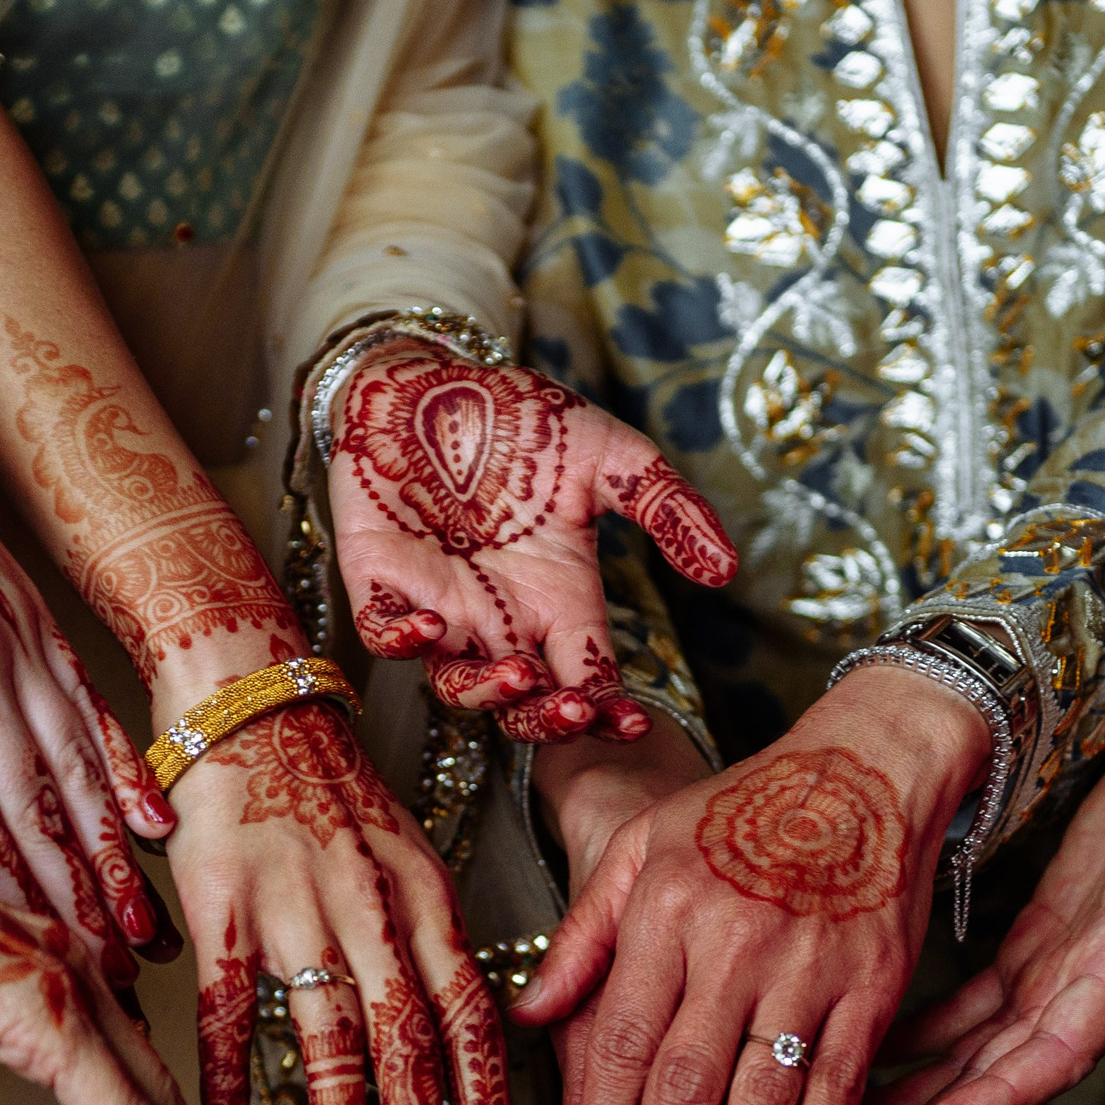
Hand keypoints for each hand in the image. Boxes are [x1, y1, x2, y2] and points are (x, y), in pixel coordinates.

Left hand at [0, 314, 177, 987]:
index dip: (1, 899)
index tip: (34, 968)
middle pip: (33, 809)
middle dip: (74, 904)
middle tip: (111, 984)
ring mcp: (13, 639)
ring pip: (74, 769)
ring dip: (110, 857)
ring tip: (143, 931)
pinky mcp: (31, 614)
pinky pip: (90, 708)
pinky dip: (124, 771)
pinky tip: (152, 823)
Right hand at [170, 697, 514, 1104]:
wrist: (249, 700)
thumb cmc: (328, 785)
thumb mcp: (404, 854)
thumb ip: (425, 939)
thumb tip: (456, 1035)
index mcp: (423, 896)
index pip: (471, 1013)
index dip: (486, 1099)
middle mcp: (371, 904)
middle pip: (410, 1038)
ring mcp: (296, 902)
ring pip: (330, 1030)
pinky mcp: (223, 898)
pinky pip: (229, 1002)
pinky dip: (232, 1072)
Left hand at [329, 343, 737, 743]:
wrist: (433, 380)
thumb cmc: (522, 421)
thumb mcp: (608, 456)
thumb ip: (666, 508)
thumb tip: (724, 568)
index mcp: (559, 599)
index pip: (588, 678)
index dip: (607, 712)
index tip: (630, 724)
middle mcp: (501, 618)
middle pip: (526, 703)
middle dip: (549, 720)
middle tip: (574, 712)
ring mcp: (440, 605)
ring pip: (457, 683)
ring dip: (487, 693)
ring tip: (517, 676)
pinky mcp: (379, 580)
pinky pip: (384, 632)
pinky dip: (403, 639)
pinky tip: (433, 626)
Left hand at [508, 667, 988, 1104]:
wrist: (867, 766)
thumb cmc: (741, 812)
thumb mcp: (642, 848)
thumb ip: (583, 935)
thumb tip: (529, 1015)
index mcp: (668, 910)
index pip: (628, 1041)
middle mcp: (736, 942)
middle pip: (691, 1085)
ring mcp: (811, 968)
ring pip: (765, 1099)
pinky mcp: (873, 987)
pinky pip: (840, 1087)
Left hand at [856, 686, 1104, 1104]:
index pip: (1062, 1050)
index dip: (1002, 1097)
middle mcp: (1097, 983)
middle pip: (1005, 1077)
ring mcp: (1064, 969)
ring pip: (978, 1053)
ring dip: (914, 1095)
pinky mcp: (1041, 942)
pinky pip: (972, 1007)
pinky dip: (918, 1034)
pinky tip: (864, 1049)